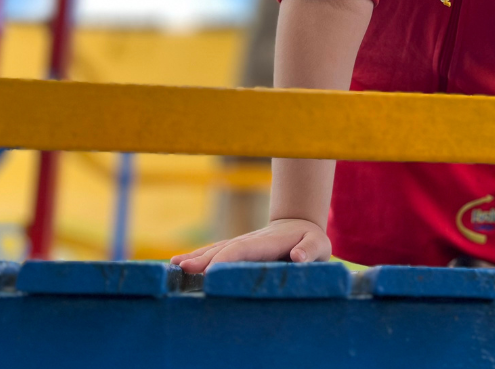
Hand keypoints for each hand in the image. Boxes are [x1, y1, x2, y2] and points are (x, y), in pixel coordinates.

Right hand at [170, 218, 330, 272]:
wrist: (301, 225)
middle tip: (184, 268)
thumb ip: (310, 250)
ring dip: (197, 257)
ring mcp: (242, 244)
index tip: (211, 270)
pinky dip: (198, 257)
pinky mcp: (237, 251)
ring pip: (216, 250)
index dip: (227, 258)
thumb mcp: (319, 244)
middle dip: (204, 259)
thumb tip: (297, 257)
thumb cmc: (311, 240)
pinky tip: (179, 265)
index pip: (244, 249)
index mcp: (268, 242)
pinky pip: (215, 253)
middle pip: (224, 249)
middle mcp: (250, 241)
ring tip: (175, 266)